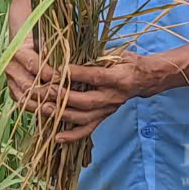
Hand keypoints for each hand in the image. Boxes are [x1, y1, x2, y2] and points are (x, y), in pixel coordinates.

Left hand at [33, 51, 162, 142]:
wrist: (144, 79)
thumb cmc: (126, 62)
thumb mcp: (115, 54)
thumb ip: (95, 55)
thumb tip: (70, 51)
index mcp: (117, 78)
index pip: (94, 76)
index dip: (75, 74)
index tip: (57, 69)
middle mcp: (113, 97)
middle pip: (86, 101)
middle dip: (63, 97)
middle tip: (44, 91)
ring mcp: (108, 109)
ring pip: (84, 117)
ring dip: (62, 114)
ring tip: (44, 109)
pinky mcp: (104, 117)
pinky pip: (87, 129)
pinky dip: (72, 135)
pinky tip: (57, 138)